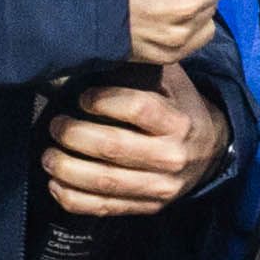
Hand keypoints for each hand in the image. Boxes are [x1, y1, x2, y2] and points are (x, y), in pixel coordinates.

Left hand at [42, 65, 227, 216]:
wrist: (211, 151)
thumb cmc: (180, 108)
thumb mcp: (172, 82)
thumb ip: (141, 70)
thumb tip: (96, 52)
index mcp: (177, 121)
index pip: (137, 109)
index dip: (104, 101)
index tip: (82, 97)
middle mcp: (171, 156)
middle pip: (113, 147)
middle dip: (74, 136)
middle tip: (56, 126)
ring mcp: (159, 187)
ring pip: (105, 182)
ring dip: (67, 169)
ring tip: (48, 155)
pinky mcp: (147, 207)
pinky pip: (104, 208)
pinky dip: (73, 199)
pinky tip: (55, 184)